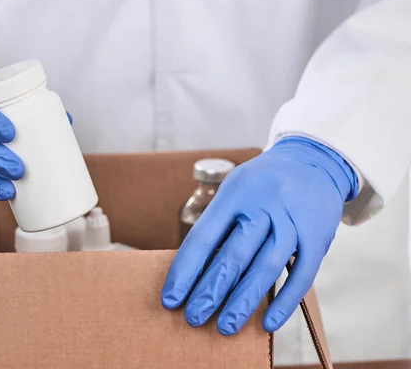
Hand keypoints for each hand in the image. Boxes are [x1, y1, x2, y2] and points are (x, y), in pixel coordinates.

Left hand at [161, 137, 356, 333]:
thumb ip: (218, 223)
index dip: (185, 271)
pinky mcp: (318, 237)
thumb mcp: (234, 188)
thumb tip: (195, 270)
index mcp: (235, 193)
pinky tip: (268, 323)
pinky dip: (285, 302)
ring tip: (224, 327)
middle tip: (192, 318)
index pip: (204, 237)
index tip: (170, 299)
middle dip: (210, 291)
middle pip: (233, 256)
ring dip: (243, 302)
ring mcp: (293, 222)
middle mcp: (264, 206)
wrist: (313, 160)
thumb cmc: (262, 183)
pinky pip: (302, 275)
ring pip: (265, 268)